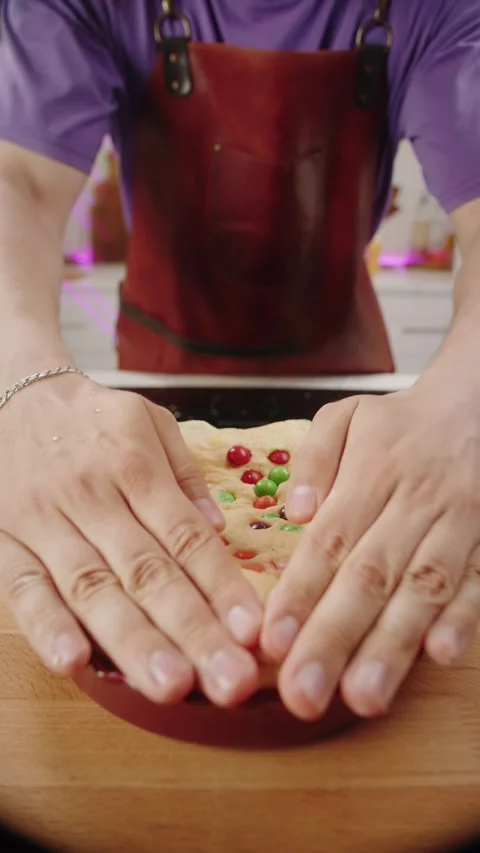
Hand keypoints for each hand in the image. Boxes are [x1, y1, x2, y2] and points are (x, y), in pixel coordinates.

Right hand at [0, 374, 262, 706]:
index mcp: (133, 466)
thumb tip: (218, 528)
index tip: (254, 630)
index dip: (222, 586)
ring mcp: (44, 522)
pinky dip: (46, 626)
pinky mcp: (5, 541)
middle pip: (148, 573)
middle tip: (229, 681)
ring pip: (92, 590)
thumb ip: (184, 472)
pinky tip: (74, 662)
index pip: (186, 536)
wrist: (10, 396)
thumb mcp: (147, 419)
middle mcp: (92, 497)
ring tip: (171, 686)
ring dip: (133, 642)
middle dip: (192, 631)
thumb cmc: (90, 417)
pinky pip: (23, 588)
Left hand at [260, 383, 479, 719]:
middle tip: (303, 694)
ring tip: (363, 696)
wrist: (477, 406)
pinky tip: (439, 655)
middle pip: (369, 577)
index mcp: (371, 474)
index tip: (272, 641)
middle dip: (335, 639)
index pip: (329, 541)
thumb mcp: (346, 416)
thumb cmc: (401, 421)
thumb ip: (315, 457)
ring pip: (422, 589)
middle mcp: (412, 504)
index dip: (300, 594)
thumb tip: (295, 510)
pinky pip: (476, 583)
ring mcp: (455, 526)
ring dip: (393, 646)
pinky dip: (463, 619)